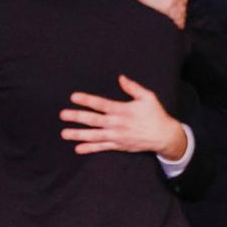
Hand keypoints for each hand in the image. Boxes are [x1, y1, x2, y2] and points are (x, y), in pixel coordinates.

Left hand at [58, 76, 187, 158]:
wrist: (164, 136)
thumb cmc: (155, 115)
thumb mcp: (148, 97)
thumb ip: (133, 87)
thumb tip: (121, 78)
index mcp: (123, 110)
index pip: (101, 104)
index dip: (87, 100)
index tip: (73, 97)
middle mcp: (117, 124)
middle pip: (93, 120)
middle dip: (77, 117)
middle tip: (62, 115)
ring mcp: (117, 136)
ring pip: (94, 136)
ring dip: (79, 134)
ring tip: (64, 133)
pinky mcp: (119, 146)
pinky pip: (102, 148)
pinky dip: (90, 148)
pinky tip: (78, 148)